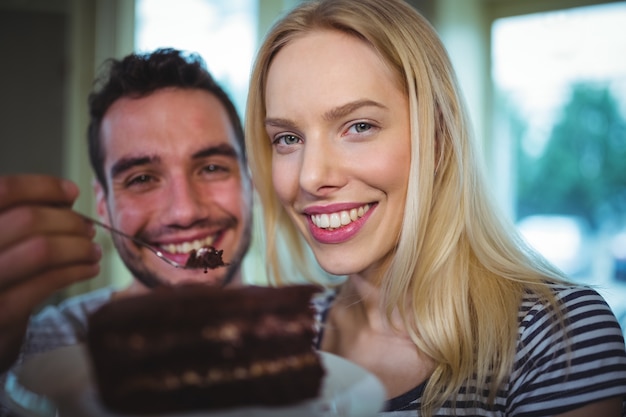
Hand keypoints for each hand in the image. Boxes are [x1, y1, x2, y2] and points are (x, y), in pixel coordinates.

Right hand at [0, 174, 101, 371]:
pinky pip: (46, 283)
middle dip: (69, 222)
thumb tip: (65, 198)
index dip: (42, 187)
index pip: (4, 190)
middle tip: (88, 230)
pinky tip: (89, 268)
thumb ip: (22, 217)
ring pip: (41, 249)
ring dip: (78, 246)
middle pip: (28, 218)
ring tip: (93, 250)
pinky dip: (76, 271)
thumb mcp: (2, 242)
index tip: (72, 192)